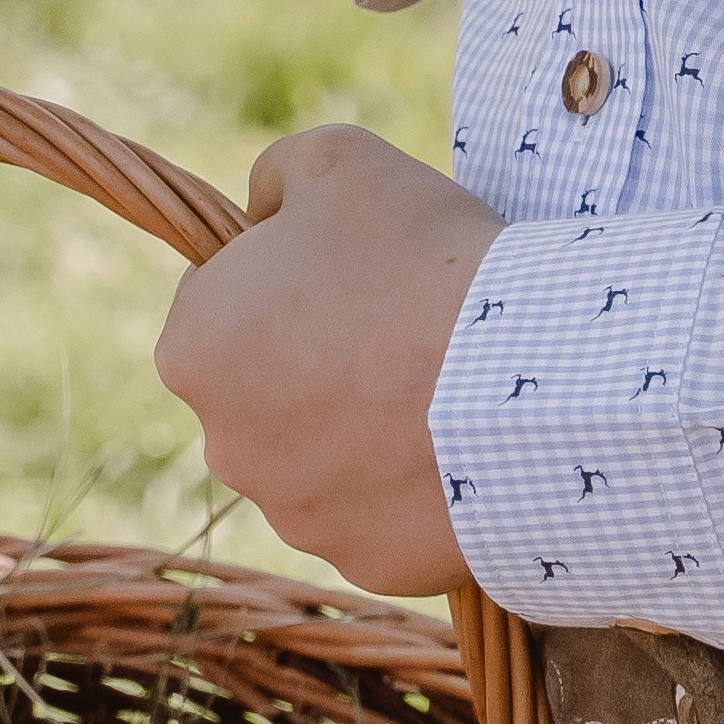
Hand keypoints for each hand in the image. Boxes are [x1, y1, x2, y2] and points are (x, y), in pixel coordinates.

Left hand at [149, 123, 499, 599]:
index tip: (353, 268)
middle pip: (267, 387)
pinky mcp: (364, 563)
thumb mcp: (339, 161)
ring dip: (365, 428)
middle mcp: (224, 444)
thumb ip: (276, 173)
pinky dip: (415, 485)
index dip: (287, 274)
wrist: (530, 378)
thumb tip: (262, 208)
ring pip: (322, 458)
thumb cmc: (422, 257)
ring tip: (446, 386)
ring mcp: (295, 514)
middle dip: (319, 360)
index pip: (221, 299)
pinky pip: (383, 514)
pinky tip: (465, 444)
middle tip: (403, 325)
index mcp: (194, 346)